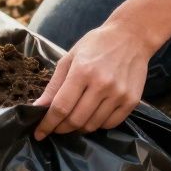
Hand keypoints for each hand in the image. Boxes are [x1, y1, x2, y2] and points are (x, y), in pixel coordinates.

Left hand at [33, 21, 153, 139]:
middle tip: (55, 127)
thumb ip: (54, 85)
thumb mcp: (70, 58)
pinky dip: (97, 124)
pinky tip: (92, 116)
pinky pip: (110, 124)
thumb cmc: (96, 45)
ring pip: (92, 125)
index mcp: (82, 71)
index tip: (39, 133)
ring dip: (78, 128)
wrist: (131, 37)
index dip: (48, 124)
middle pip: (76, 120)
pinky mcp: (131, 101)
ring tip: (73, 119)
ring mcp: (119, 94)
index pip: (61, 107)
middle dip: (61, 128)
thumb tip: (39, 107)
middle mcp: (102, 84)